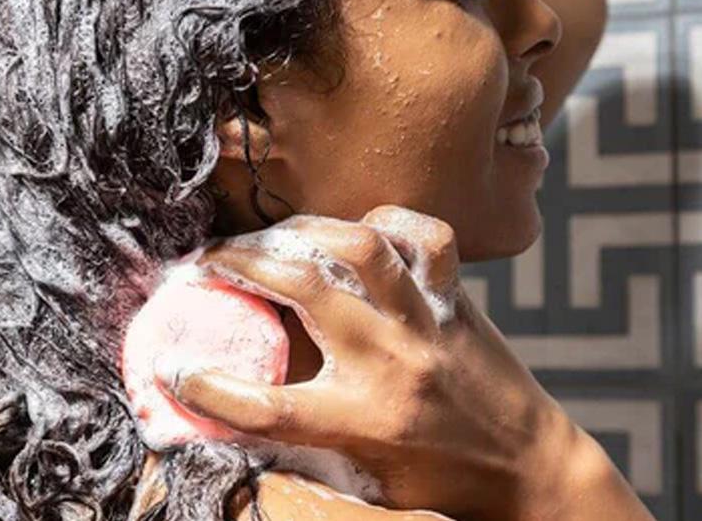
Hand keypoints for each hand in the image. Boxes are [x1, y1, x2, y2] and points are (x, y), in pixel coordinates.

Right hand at [158, 206, 644, 520]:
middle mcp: (393, 365)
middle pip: (303, 290)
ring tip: (271, 236)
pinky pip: (425, 234)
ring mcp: (427, 324)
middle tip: (208, 260)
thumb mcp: (358, 477)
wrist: (530, 470)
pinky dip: (385, 219)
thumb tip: (224, 413)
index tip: (172, 368)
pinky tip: (354, 229)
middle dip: (240, 263)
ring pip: (361, 246)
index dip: (205, 388)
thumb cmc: (438, 481)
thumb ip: (293, 444)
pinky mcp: (454, 298)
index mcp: (363, 423)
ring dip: (303, 229)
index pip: (264, 408)